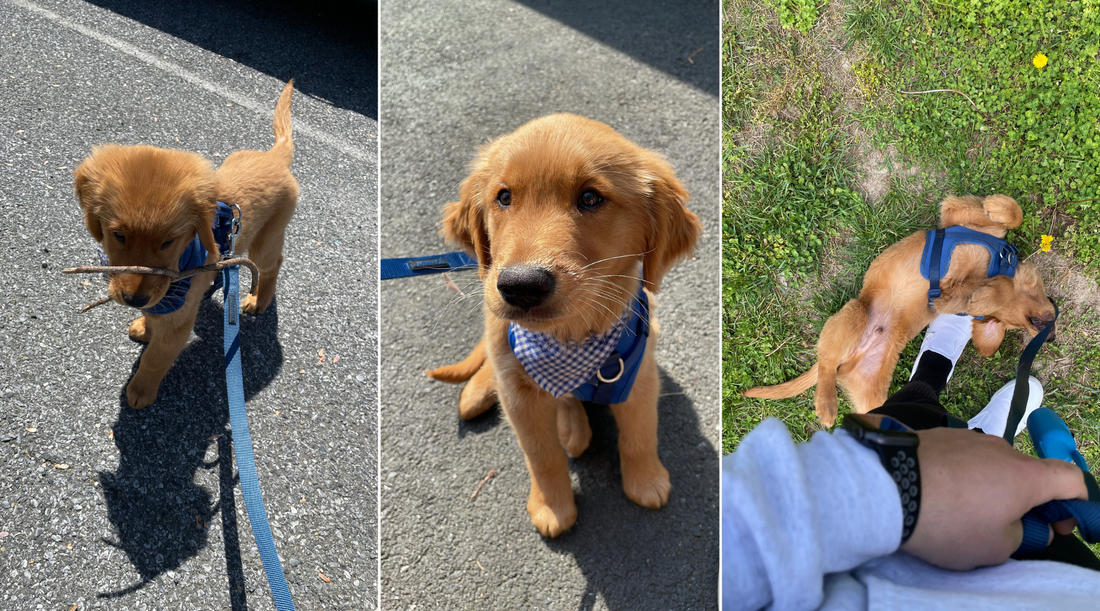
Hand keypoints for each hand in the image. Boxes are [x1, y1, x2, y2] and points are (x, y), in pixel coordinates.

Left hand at [900, 427, 1086, 569]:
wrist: (885, 486)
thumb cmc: (947, 520)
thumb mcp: (995, 548)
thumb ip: (1020, 536)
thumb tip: (1019, 523)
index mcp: (1026, 475)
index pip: (1071, 479)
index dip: (1074, 503)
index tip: (1059, 523)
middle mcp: (1001, 448)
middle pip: (1026, 475)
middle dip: (1021, 501)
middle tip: (1001, 527)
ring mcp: (967, 437)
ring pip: (990, 467)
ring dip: (985, 488)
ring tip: (957, 512)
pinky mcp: (936, 435)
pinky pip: (959, 460)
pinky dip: (957, 477)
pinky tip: (936, 495)